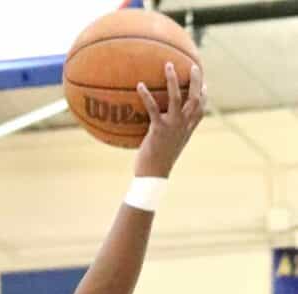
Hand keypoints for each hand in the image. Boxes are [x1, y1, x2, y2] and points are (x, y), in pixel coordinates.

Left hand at [135, 63, 205, 177]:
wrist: (153, 176)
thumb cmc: (158, 162)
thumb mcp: (169, 146)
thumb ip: (171, 134)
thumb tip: (162, 126)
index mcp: (187, 130)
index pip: (201, 110)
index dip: (205, 95)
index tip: (205, 83)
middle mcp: (183, 126)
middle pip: (195, 98)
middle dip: (196, 80)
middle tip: (192, 65)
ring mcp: (172, 126)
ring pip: (177, 98)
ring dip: (173, 80)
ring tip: (169, 65)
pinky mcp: (158, 129)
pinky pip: (153, 108)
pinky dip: (146, 95)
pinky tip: (140, 85)